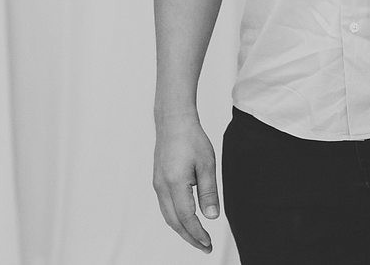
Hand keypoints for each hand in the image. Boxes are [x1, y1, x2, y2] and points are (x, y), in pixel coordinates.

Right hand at [153, 113, 219, 252]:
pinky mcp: (158, 181)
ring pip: (168, 216)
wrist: (173, 122)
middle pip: (174, 222)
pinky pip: (165, 207)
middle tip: (205, 247)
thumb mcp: (207, 164)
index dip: (197, 233)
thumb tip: (212, 217)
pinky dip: (176, 218)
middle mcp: (162, 187)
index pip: (186, 217)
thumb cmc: (192, 139)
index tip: (208, 244)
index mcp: (175, 183)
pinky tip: (186, 220)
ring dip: (182, 230)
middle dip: (190, 237)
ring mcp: (157, 185)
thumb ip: (209, 192)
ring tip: (198, 238)